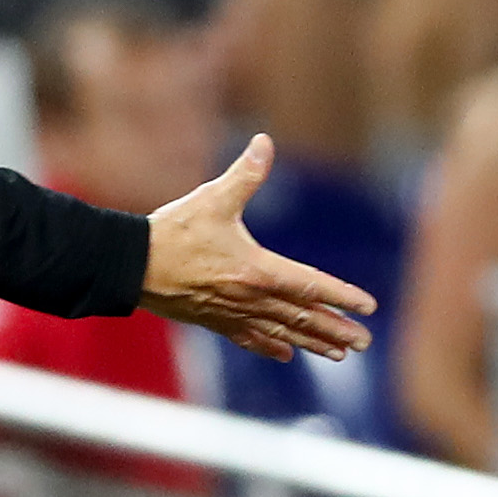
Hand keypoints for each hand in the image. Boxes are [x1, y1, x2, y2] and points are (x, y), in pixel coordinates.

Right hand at [141, 134, 377, 362]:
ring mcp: (232, 313)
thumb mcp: (212, 199)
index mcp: (256, 270)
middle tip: (364, 342)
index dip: (342, 296)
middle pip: (303, 316)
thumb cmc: (172, 231)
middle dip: (336, 329)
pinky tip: (286, 354)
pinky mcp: (213, 321)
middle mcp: (250, 298)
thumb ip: (245, 174)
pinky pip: (249, 338)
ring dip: (313, 342)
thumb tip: (264, 141)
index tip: (369, 306)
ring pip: (282, 332)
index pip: (310, 285)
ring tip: (339, 352)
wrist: (129, 266)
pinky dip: (271, 346)